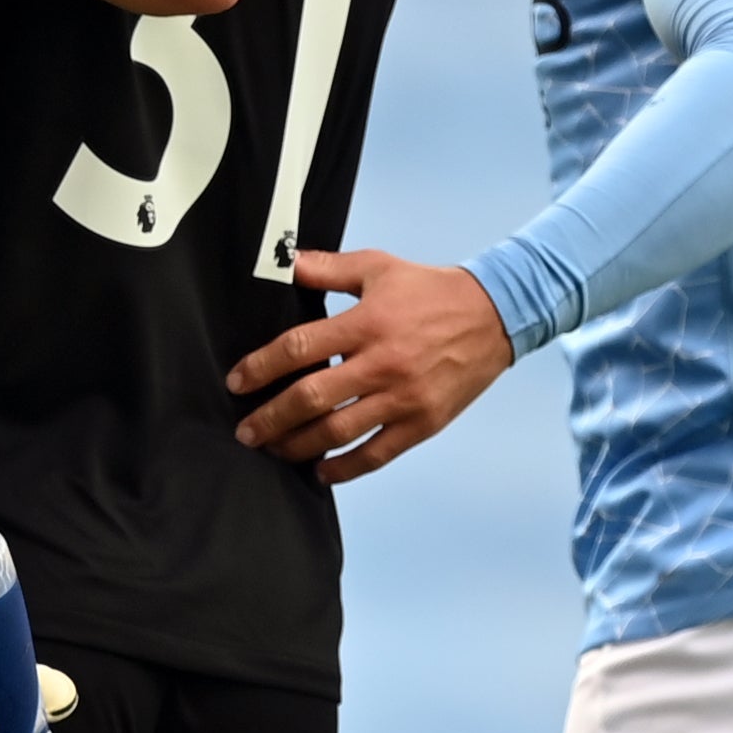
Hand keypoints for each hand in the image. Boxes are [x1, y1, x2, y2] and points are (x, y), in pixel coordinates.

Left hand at [228, 249, 512, 480]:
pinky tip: (320, 470)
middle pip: (311, 397)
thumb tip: (286, 262)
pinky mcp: (421, 423)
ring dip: (297, 446)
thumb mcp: (379, 268)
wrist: (495, 316)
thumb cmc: (433, 291)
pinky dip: (344, 467)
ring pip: (338, 431)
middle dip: (270, 418)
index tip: (238, 382)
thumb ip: (328, 269)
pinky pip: (375, 453)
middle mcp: (381, 364)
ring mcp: (402, 398)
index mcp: (366, 323)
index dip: (261, 367)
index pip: (299, 348)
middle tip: (245, 431)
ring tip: (273, 450)